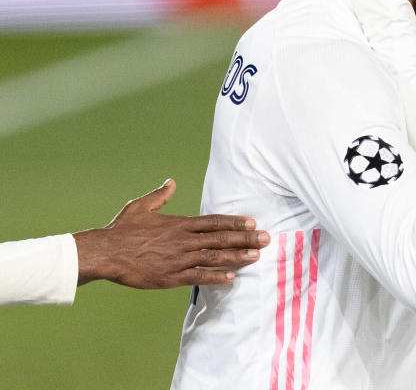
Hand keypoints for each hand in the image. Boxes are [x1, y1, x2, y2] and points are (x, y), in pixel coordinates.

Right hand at [73, 179, 269, 288]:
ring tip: (256, 256)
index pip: (213, 222)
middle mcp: (183, 241)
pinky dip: (216, 277)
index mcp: (179, 224)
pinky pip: (198, 277)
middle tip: (266, 239)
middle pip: (220, 238)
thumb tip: (171, 182)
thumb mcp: (141, 207)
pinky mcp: (171, 277)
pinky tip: (232, 278)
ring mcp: (178, 259)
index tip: (252, 222)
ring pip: (214, 257)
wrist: (105, 253)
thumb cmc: (122, 229)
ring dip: (237, 257)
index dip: (234, 222)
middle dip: (245, 238)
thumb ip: (160, 195)